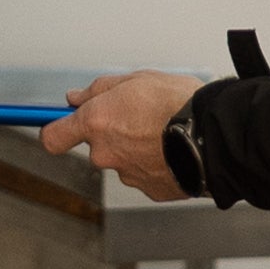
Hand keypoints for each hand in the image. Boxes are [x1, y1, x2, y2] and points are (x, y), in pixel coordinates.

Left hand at [45, 69, 198, 202]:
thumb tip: (76, 97)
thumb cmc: (179, 103)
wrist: (215, 136)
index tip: (60, 125)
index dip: (55, 130)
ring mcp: (127, 175)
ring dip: (137, 148)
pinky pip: (145, 173)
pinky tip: (174, 148)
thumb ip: (99, 89)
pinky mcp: (150, 190)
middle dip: (113, 133)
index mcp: (96, 123)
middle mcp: (105, 153)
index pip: (54, 138)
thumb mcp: (136, 79)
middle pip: (97, 146)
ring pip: (124, 160)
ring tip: (165, 131)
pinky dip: (156, 163)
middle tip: (140, 116)